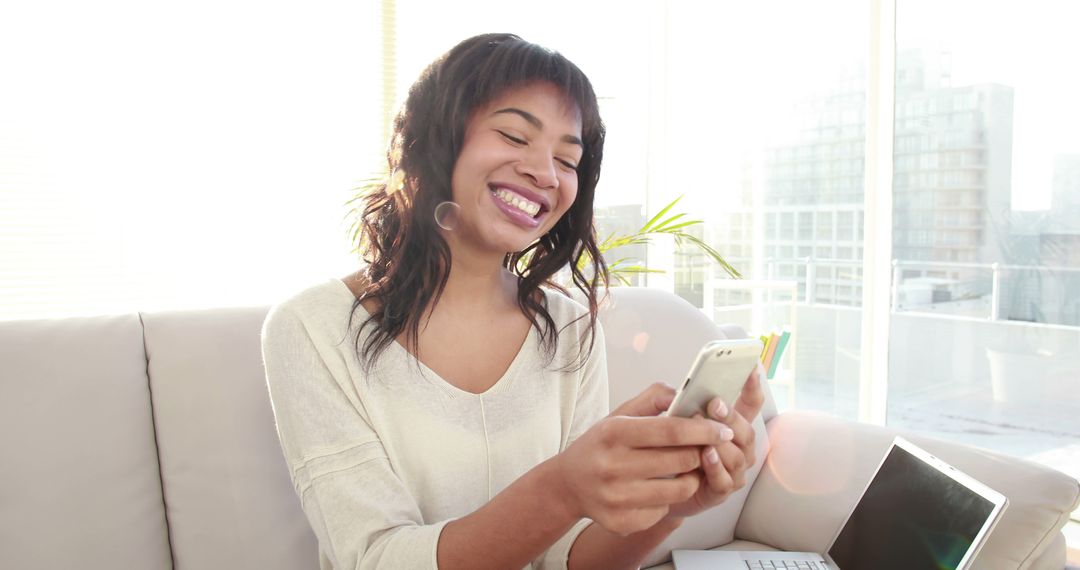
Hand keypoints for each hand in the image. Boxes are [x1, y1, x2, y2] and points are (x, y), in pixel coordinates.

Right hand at [551, 383, 733, 535]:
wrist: (569, 484)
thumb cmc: (601, 445)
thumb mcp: (618, 415)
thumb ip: (652, 399)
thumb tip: (683, 392)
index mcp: (613, 433)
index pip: (671, 431)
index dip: (703, 430)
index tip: (722, 429)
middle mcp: (612, 466)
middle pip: (681, 460)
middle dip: (700, 452)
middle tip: (701, 449)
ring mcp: (616, 497)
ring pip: (679, 489)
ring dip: (690, 478)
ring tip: (683, 470)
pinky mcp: (621, 521)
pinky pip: (664, 510)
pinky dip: (668, 499)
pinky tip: (656, 489)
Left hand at [666, 362, 766, 518]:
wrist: (649, 483)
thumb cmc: (658, 448)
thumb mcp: (658, 418)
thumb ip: (664, 399)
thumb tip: (674, 392)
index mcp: (727, 425)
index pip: (749, 404)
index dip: (753, 386)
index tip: (751, 369)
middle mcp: (736, 447)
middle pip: (747, 430)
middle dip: (731, 417)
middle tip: (714, 405)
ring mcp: (731, 470)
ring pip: (738, 456)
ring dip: (721, 443)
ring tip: (705, 432)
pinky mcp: (719, 491)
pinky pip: (724, 481)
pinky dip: (716, 467)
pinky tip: (705, 455)